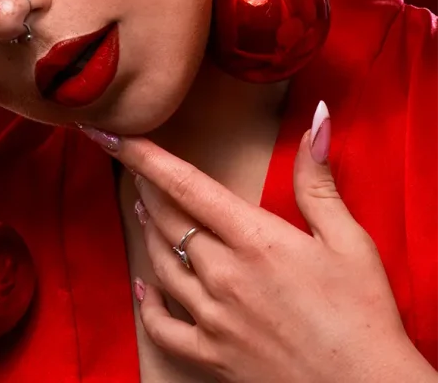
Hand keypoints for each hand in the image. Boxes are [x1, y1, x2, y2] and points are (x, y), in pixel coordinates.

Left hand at [83, 115, 426, 382]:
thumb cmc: (363, 315)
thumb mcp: (349, 240)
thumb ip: (317, 179)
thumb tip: (315, 117)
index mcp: (253, 239)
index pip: (184, 184)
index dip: (142, 155)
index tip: (110, 133)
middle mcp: (223, 275)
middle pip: (166, 220)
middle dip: (146, 189)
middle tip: (137, 169)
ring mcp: (213, 318)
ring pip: (160, 264)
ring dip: (148, 232)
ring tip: (143, 210)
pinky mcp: (212, 356)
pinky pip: (162, 327)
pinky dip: (148, 302)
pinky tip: (143, 284)